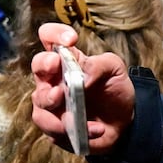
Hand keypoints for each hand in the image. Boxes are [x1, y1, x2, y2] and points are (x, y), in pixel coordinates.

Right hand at [31, 22, 135, 154]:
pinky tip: (94, 129)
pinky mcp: (53, 126)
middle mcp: (54, 78)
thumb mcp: (116, 71)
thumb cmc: (115, 92)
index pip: (50, 38)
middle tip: (56, 66)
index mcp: (67, 59)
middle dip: (44, 65)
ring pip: (40, 100)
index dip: (54, 34)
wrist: (124, 124)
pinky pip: (52, 127)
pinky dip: (71, 128)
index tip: (70, 39)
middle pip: (38, 66)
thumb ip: (101, 64)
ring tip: (74, 110)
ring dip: (53, 102)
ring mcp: (50, 103)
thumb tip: (84, 76)